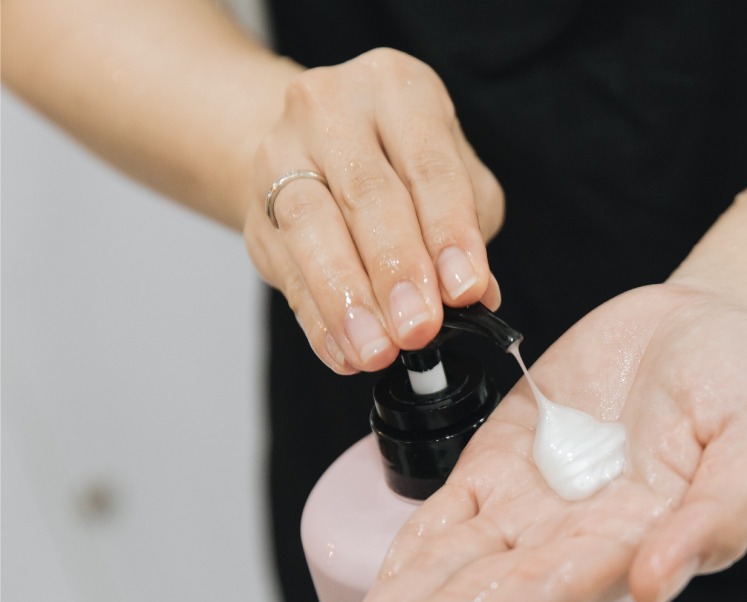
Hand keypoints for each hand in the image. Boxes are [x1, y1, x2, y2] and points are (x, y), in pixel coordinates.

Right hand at [243, 48, 503, 374]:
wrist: (311, 147)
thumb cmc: (397, 164)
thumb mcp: (450, 177)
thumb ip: (467, 230)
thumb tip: (480, 297)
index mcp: (397, 90)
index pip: (429, 166)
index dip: (448, 232)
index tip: (465, 290)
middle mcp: (333, 109)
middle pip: (367, 196)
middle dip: (396, 271)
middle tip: (418, 328)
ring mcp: (282, 154)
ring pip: (312, 228)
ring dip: (347, 301)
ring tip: (376, 350)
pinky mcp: (255, 212)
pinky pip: (287, 272)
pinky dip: (319, 321)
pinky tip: (343, 354)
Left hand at [304, 282, 746, 601]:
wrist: (706, 330)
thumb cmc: (746, 389)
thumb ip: (718, 516)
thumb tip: (653, 585)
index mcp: (624, 546)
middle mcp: (564, 542)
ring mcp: (525, 507)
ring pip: (440, 576)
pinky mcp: (497, 463)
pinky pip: (439, 520)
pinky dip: (399, 564)